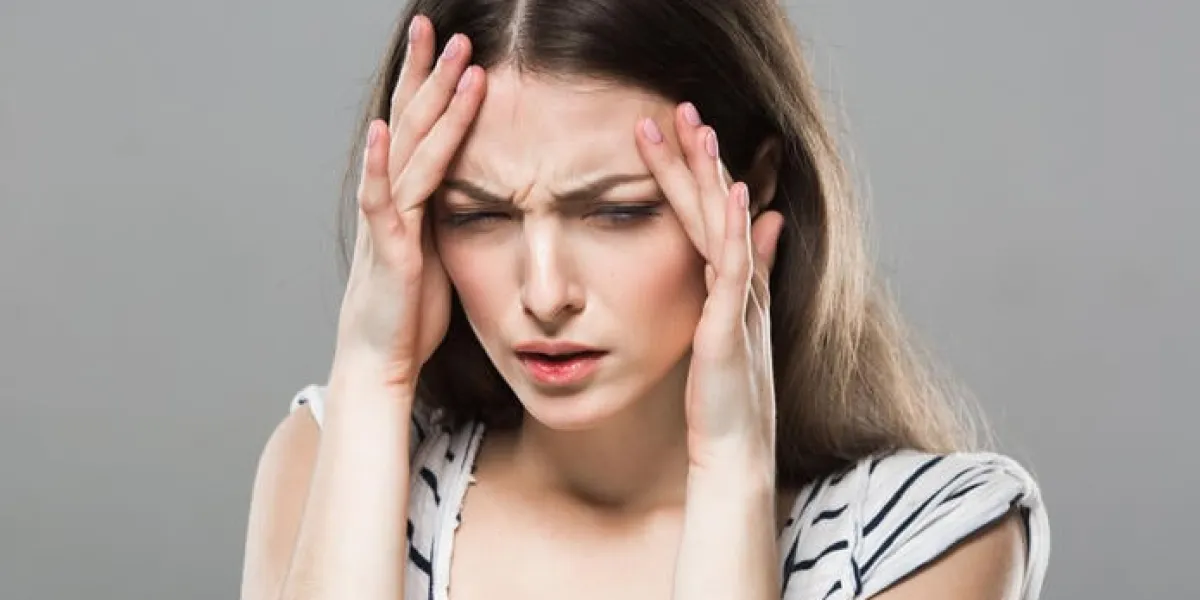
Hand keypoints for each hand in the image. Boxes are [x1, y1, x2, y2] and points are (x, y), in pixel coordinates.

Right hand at [331, 17, 485, 395]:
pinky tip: (384, 130)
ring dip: (428, 103)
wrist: (380, 361)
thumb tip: (478, 191)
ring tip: (450, 60)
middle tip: (443, 27)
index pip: (423, 130)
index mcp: (410, 199)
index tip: (450, 47)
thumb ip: (449, 215)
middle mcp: (393, 201)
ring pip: (408, 152)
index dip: (434, 86)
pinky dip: (380, 165)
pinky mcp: (389, 252)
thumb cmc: (410, 312)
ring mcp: (388, 223)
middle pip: (411, 123)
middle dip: (428, 73)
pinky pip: (382, 202)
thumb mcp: (440, 251)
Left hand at [634, 103, 784, 471]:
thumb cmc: (720, 396)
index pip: (708, 214)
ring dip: (713, 176)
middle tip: (680, 106)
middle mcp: (741, 283)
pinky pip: (737, 269)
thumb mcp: (722, 332)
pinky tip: (731, 194)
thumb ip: (730, 285)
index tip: (671, 129)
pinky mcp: (731, 326)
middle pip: (719, 207)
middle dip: (699, 157)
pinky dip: (734, 230)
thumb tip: (759, 233)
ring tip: (698, 130)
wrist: (733, 447)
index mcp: (730, 283)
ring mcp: (739, 301)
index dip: (693, 171)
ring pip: (725, 226)